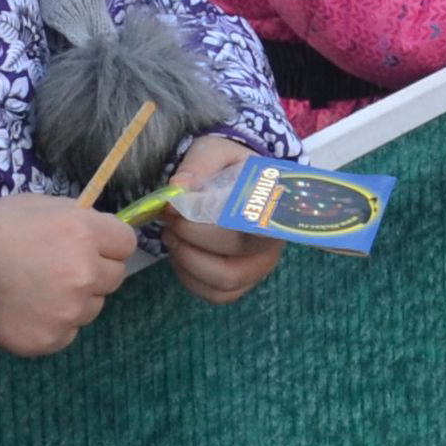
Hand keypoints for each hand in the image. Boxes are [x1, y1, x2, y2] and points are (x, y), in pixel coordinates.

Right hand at [0, 193, 134, 356]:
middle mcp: (84, 272)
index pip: (126, 243)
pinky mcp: (51, 339)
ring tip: (39, 290)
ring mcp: (69, 310)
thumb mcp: (41, 207)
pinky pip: (69, 332)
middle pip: (114, 277)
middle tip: (60, 268)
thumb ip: (79, 219)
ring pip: (93, 306)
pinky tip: (29, 311)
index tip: (90, 244)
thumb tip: (102, 232)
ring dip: (76, 300)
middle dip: (94, 271)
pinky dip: (54, 324)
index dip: (108, 243)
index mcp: (85, 233)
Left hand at [154, 135, 281, 305]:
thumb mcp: (215, 151)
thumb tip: (179, 187)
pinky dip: (189, 277)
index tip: (193, 214)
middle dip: (192, 240)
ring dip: (188, 261)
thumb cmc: (229, 167)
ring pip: (224, 283)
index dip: (230, 230)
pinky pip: (215, 294)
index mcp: (275, 207)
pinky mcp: (243, 283)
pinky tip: (181, 253)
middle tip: (170, 220)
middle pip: (234, 256)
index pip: (261, 228)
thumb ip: (199, 165)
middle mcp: (274, 243)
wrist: (237, 180)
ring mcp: (260, 267)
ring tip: (172, 235)